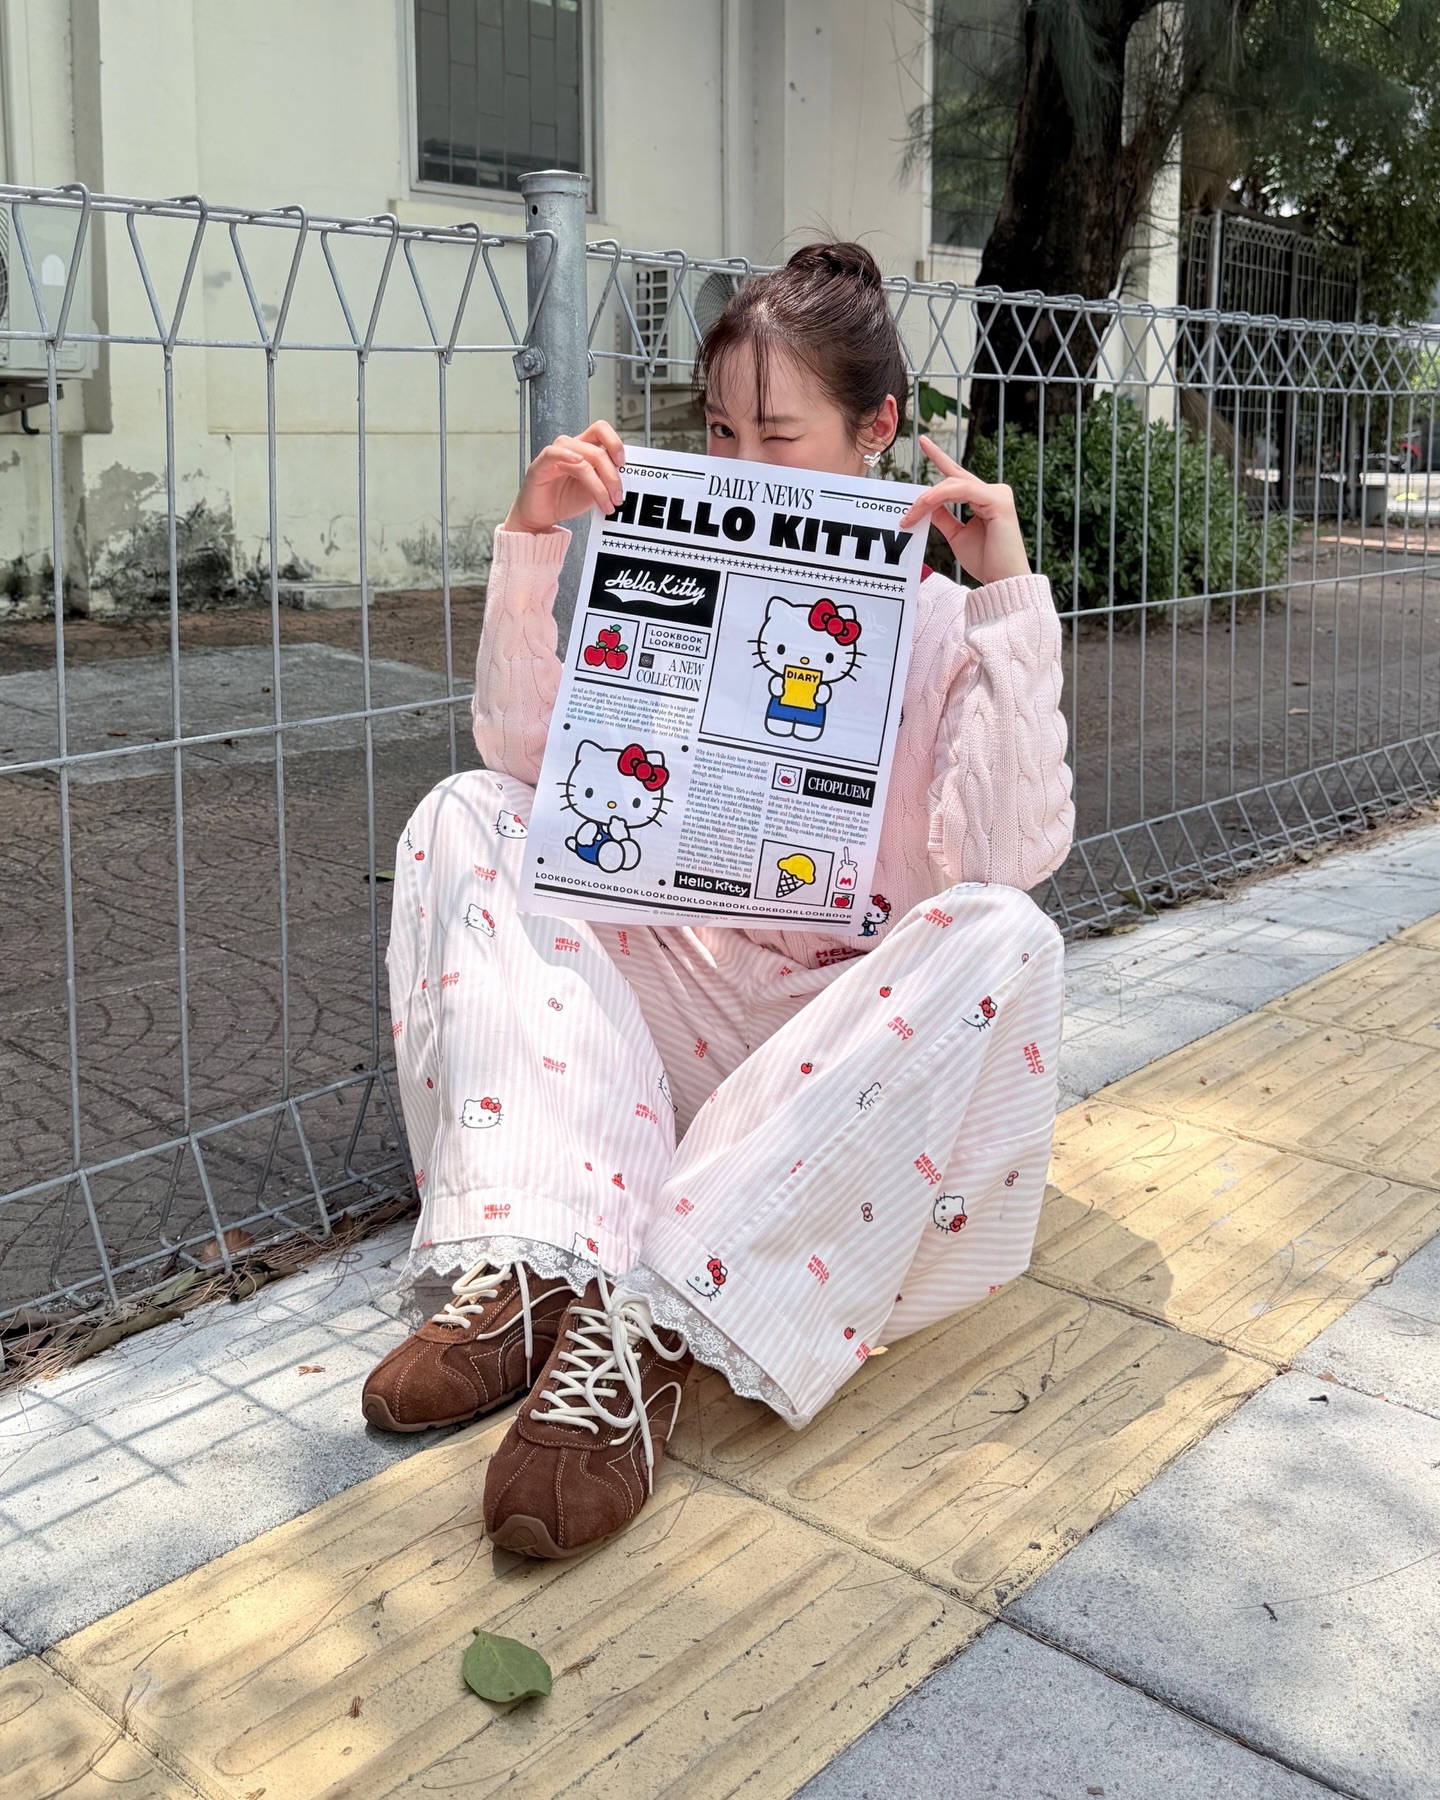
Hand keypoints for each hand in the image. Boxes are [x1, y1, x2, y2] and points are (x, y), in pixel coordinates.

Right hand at [502, 419, 625, 533]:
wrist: (543, 515)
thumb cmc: (565, 499)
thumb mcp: (593, 490)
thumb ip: (605, 480)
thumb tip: (623, 479)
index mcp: (585, 449)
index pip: (601, 431)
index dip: (615, 443)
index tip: (623, 464)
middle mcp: (572, 447)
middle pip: (598, 449)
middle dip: (612, 476)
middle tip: (617, 496)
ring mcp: (556, 454)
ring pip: (583, 457)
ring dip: (598, 483)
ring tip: (605, 502)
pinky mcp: (541, 464)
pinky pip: (553, 452)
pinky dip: (566, 455)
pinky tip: (577, 462)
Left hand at [897, 435, 1030, 585]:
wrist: (1002, 580)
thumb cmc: (985, 561)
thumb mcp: (957, 535)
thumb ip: (944, 516)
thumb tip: (927, 504)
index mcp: (985, 498)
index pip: (958, 477)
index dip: (940, 458)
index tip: (923, 442)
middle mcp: (994, 492)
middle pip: (952, 479)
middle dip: (926, 493)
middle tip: (907, 512)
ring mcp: (998, 493)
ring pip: (954, 484)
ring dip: (928, 499)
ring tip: (912, 515)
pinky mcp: (998, 500)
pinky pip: (962, 490)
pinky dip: (941, 496)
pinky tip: (927, 504)